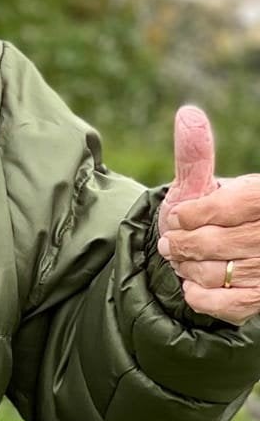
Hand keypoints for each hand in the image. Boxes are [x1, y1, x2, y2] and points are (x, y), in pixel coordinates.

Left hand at [155, 105, 259, 326]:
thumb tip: (187, 116)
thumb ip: (194, 155)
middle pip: (218, 242)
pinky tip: (193, 285)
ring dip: (187, 268)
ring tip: (180, 260)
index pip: (231, 206)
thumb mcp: (200, 185)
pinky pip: (223, 304)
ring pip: (217, 273)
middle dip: (184, 244)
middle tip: (170, 243)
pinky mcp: (258, 300)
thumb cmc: (209, 217)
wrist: (212, 259)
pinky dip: (199, 296)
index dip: (195, 214)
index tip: (177, 217)